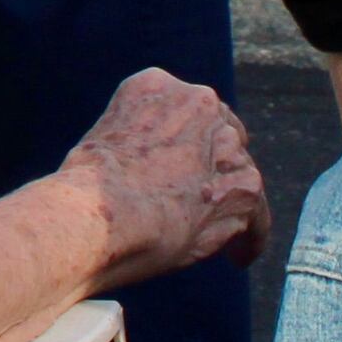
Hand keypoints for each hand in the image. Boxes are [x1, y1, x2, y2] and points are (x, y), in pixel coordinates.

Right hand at [58, 70, 267, 289]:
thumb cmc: (85, 190)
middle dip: (212, 166)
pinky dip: (250, 237)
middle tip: (199, 199)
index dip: (187, 141)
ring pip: (240, 174)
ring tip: (223, 237)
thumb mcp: (103, 141)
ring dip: (230, 202)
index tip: (181, 164)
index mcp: (155, 85)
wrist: (98, 212)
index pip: (187, 110)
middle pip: (221, 134)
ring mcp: (224, 143)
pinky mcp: (243, 186)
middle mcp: (197, 102)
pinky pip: (256, 212)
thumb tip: (147, 177)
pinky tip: (238, 256)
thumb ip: (137, 144)